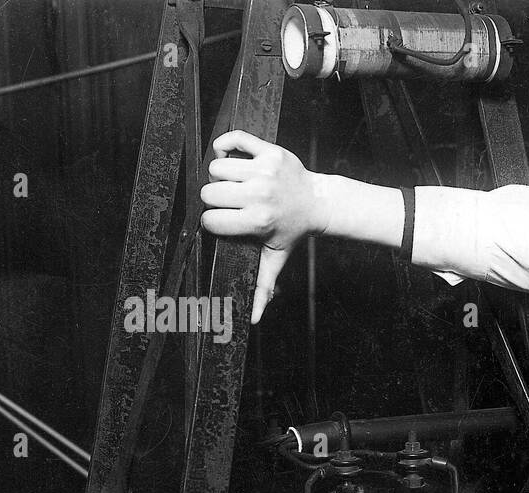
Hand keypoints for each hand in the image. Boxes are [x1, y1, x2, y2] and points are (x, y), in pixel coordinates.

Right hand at [200, 130, 329, 323]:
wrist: (318, 202)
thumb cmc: (292, 231)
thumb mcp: (276, 258)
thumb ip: (261, 285)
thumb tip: (252, 319)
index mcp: (258, 221)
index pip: (211, 220)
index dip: (214, 222)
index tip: (226, 222)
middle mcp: (260, 195)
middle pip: (209, 192)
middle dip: (215, 199)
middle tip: (232, 203)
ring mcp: (265, 171)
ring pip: (216, 166)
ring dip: (220, 175)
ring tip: (236, 185)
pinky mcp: (270, 151)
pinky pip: (234, 138)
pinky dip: (227, 144)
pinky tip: (231, 157)